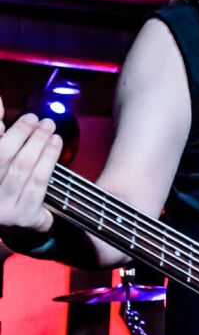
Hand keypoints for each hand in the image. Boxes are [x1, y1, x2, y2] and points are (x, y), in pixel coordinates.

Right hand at [0, 97, 62, 237]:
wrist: (23, 226)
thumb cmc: (11, 183)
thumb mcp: (4, 157)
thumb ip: (0, 132)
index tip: (11, 108)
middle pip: (3, 154)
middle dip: (23, 132)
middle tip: (38, 119)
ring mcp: (2, 208)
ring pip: (22, 167)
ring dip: (39, 142)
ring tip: (50, 127)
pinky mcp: (23, 216)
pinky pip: (38, 182)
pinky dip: (49, 159)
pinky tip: (56, 144)